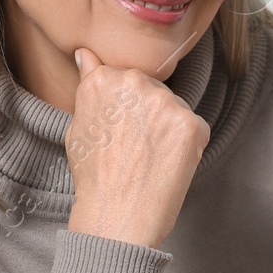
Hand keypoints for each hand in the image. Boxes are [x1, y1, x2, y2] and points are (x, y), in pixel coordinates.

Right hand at [64, 46, 209, 248]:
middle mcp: (136, 83)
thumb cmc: (95, 178)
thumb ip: (89, 85)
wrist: (117, 218)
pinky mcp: (192, 123)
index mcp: (104, 79)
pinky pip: (194, 127)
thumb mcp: (78, 126)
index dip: (124, 109)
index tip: (120, 132)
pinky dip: (186, 146)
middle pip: (152, 91)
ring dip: (168, 129)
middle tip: (134, 149)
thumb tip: (86, 54)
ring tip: (149, 159)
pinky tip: (167, 164)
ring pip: (174, 109)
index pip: (125, 80)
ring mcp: (166, 102)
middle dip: (148, 115)